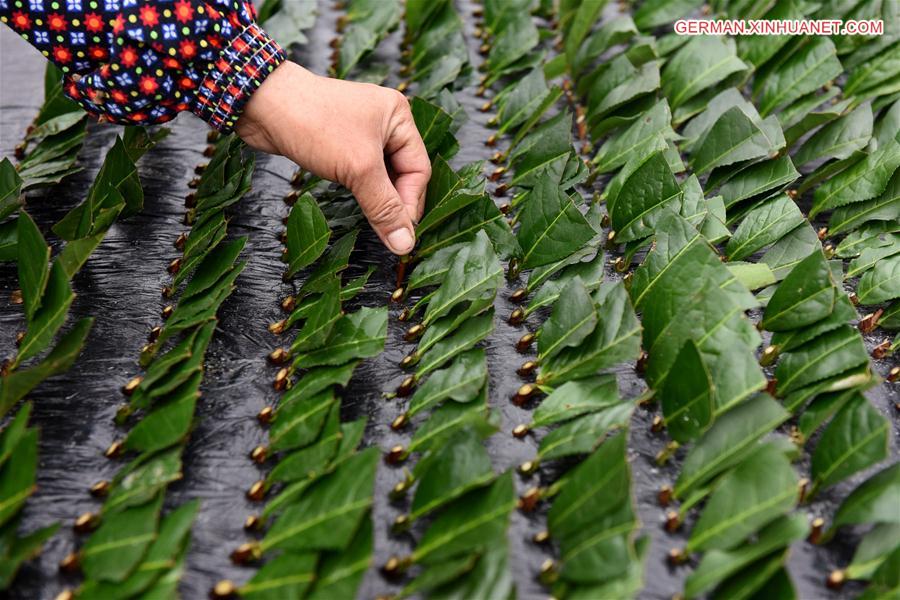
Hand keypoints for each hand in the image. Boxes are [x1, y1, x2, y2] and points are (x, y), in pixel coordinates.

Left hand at [235, 61, 429, 254]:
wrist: (263, 103)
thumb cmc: (315, 125)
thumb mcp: (358, 169)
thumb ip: (384, 207)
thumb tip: (405, 244)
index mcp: (398, 117)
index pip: (418, 169)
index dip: (410, 204)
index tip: (400, 235)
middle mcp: (384, 122)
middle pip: (402, 173)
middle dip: (396, 202)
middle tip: (390, 235)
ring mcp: (361, 131)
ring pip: (380, 175)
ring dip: (378, 198)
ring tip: (376, 224)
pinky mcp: (339, 142)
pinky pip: (360, 172)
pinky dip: (361, 191)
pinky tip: (358, 206)